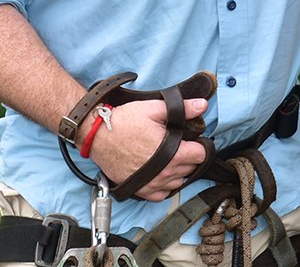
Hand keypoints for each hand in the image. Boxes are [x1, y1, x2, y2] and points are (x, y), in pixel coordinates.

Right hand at [88, 97, 209, 200]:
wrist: (98, 136)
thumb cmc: (124, 122)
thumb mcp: (154, 108)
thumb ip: (181, 108)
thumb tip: (202, 105)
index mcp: (173, 153)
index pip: (200, 155)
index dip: (199, 145)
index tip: (193, 140)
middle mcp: (165, 172)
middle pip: (190, 169)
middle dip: (188, 156)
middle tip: (180, 145)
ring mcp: (153, 183)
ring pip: (178, 182)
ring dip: (178, 171)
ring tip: (170, 157)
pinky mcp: (140, 189)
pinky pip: (161, 195)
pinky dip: (164, 186)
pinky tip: (161, 174)